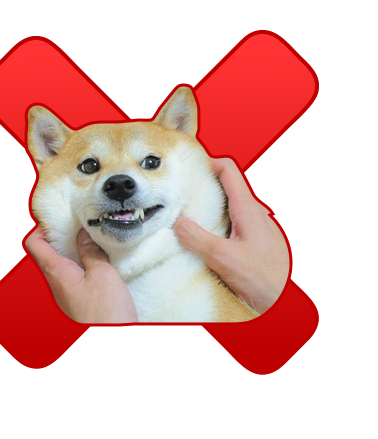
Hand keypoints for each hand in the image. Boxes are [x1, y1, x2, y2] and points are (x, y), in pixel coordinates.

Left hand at [25, 226, 137, 323]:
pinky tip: (100, 261)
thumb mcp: (103, 275)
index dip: (40, 227)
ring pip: (61, 265)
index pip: (34, 244)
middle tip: (78, 223)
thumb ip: (92, 253)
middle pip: (47, 254)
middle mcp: (57, 284)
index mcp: (57, 273)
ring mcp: (66, 294)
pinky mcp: (79, 301)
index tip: (57, 216)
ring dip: (73, 250)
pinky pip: (74, 277)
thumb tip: (83, 235)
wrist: (111, 342)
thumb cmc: (106, 313)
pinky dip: (82, 264)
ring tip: (92, 238)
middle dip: (60, 236)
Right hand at [174, 158, 288, 313]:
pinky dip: (216, 222)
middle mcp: (253, 214)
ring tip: (188, 214)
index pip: (229, 170)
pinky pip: (232, 223)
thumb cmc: (264, 279)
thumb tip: (176, 222)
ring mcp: (255, 227)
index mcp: (247, 209)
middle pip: (227, 187)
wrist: (285, 301)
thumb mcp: (224, 258)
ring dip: (209, 206)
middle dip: (204, 185)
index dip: (209, 162)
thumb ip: (198, 239)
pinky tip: (204, 238)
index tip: (189, 167)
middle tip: (182, 191)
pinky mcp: (253, 241)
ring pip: (229, 206)